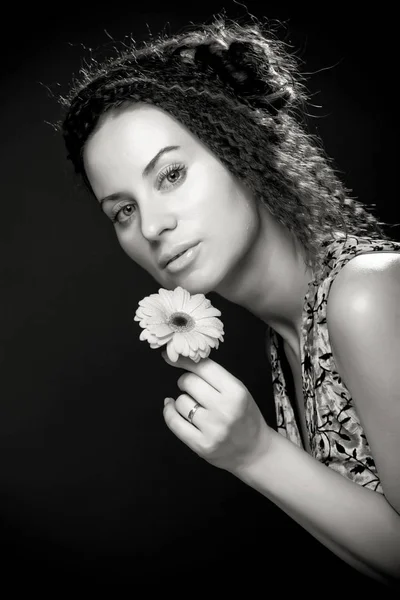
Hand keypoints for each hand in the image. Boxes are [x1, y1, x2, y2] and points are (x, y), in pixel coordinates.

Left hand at [162, 352, 272, 473]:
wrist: (254, 451)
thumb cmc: (245, 416)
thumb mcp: (238, 391)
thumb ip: (214, 377)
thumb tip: (180, 359)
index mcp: (236, 391)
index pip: (204, 367)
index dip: (184, 360)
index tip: (172, 356)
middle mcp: (224, 409)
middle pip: (189, 382)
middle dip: (185, 382)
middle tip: (191, 387)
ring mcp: (212, 429)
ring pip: (181, 401)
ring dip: (182, 400)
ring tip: (193, 405)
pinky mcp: (200, 445)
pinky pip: (174, 422)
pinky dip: (169, 412)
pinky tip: (171, 408)